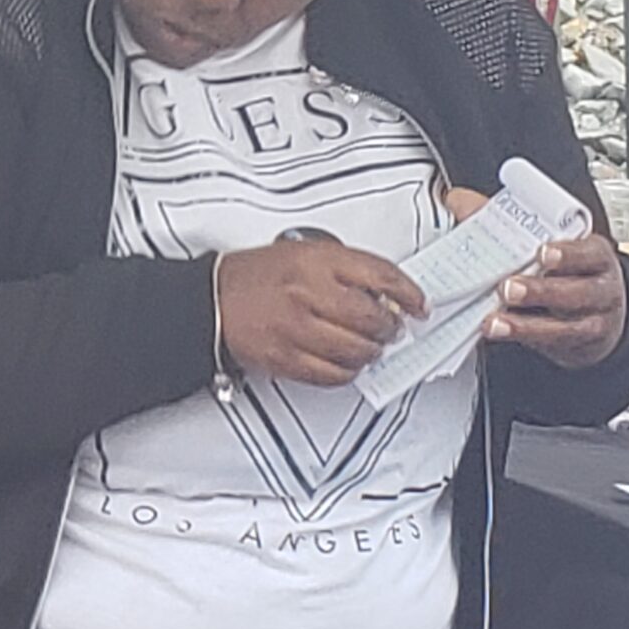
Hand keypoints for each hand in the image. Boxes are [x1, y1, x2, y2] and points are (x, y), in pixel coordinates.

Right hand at [217, 241, 428, 387]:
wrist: (209, 300)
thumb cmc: (253, 277)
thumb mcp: (299, 253)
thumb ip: (342, 269)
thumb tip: (383, 292)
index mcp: (312, 261)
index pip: (379, 274)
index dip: (408, 292)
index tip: (418, 303)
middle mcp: (306, 293)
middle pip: (372, 318)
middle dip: (390, 327)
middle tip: (391, 327)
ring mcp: (296, 329)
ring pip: (357, 351)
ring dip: (371, 352)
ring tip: (369, 346)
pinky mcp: (286, 359)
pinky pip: (333, 375)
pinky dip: (347, 372)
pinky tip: (345, 362)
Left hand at [487, 234, 628, 368]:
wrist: (594, 310)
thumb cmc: (565, 268)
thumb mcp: (545, 242)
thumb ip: (505, 221)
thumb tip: (460, 201)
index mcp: (594, 256)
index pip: (588, 253)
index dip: (568, 253)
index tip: (542, 252)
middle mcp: (601, 289)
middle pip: (577, 291)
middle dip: (541, 291)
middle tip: (508, 288)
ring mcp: (593, 321)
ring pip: (566, 326)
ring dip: (527, 324)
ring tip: (496, 320)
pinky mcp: (576, 345)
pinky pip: (552, 344)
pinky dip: (524, 338)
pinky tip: (501, 331)